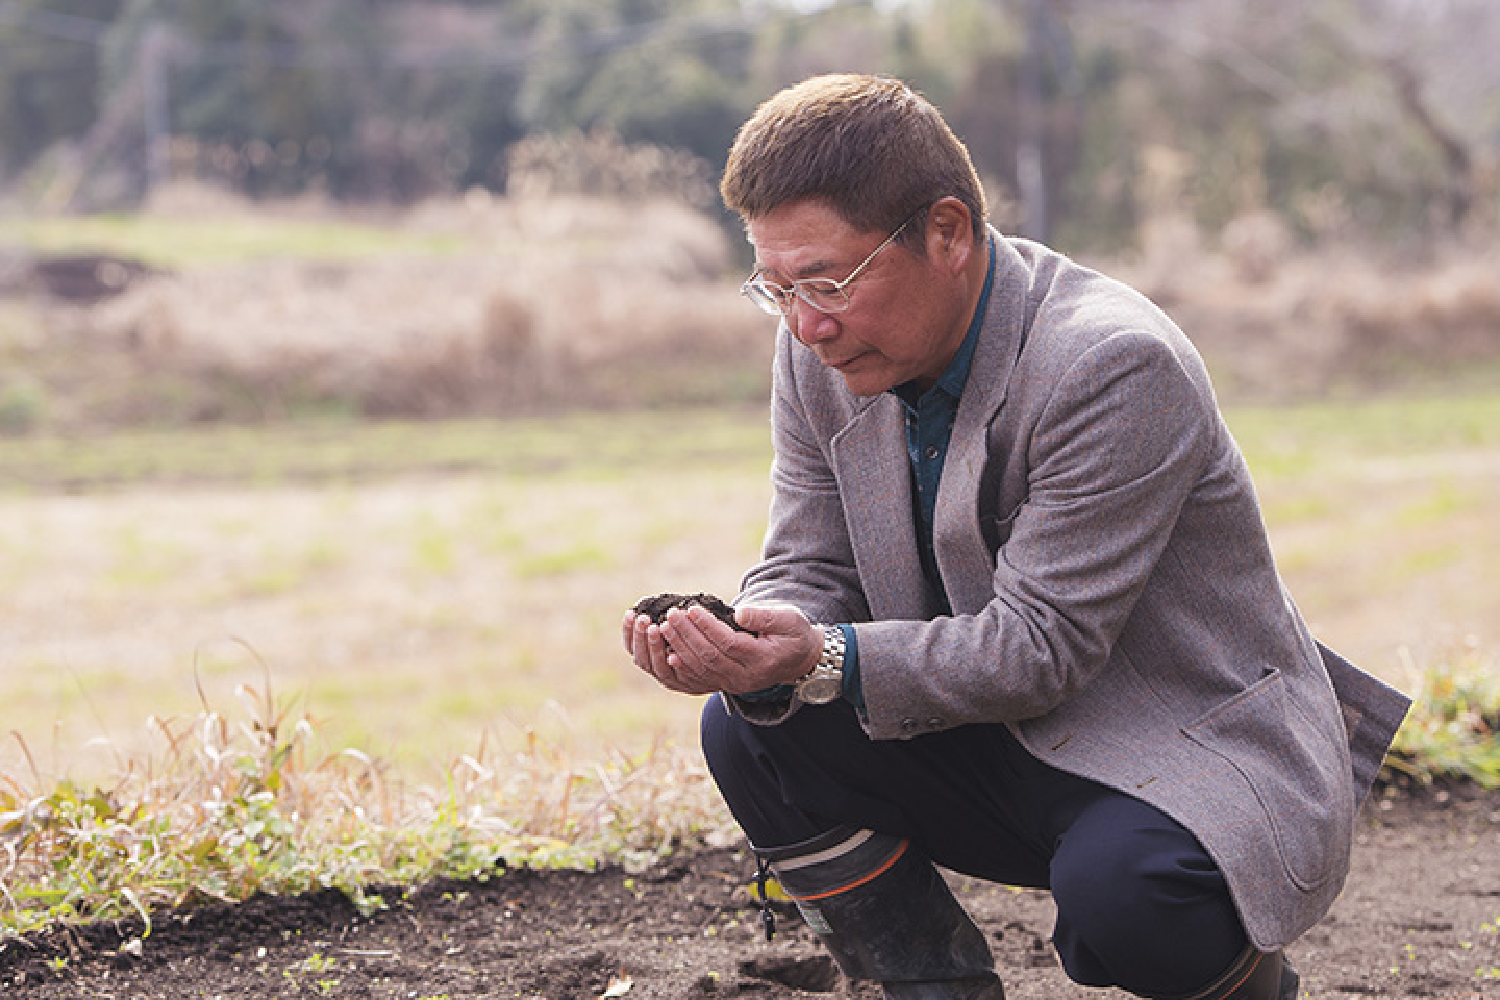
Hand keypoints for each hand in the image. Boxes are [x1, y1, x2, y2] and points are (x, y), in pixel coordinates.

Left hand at [620, 602, 821, 695]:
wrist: (798, 660)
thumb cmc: (794, 634)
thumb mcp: (790, 620)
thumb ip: (765, 617)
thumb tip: (740, 614)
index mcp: (762, 659)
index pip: (729, 643)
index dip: (708, 626)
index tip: (691, 609)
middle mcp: (746, 677)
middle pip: (710, 657)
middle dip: (688, 635)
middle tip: (672, 615)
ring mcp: (734, 684)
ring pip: (701, 669)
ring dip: (680, 648)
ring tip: (665, 627)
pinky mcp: (725, 685)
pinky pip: (699, 679)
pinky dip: (682, 667)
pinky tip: (667, 653)